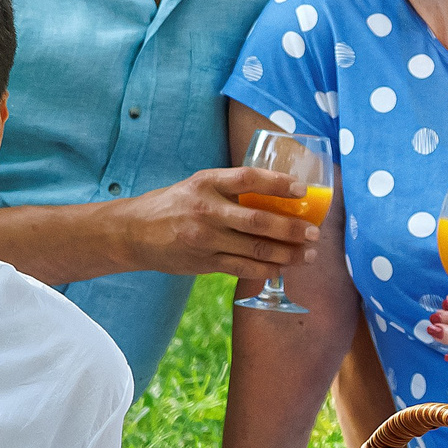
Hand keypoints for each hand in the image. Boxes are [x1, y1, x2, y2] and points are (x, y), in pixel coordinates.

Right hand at [111, 167, 321, 280]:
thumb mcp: (197, 184)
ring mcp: (205, 239)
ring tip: (308, 253)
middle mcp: (206, 209)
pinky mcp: (204, 262)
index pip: (248, 178)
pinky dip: (267, 269)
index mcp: (206, 182)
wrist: (134, 233)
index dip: (278, 183)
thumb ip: (229, 187)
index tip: (302, 189)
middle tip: (314, 232)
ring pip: (255, 248)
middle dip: (291, 228)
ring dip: (287, 253)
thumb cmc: (172, 205)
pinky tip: (283, 267)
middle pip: (258, 219)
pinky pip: (243, 268)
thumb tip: (275, 193)